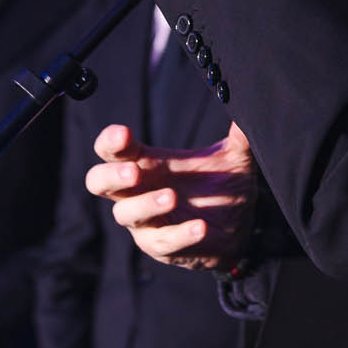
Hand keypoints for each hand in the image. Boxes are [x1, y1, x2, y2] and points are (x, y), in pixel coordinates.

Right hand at [85, 123, 256, 271]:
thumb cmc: (222, 189)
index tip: (124, 133)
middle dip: (111, 176)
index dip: (110, 141)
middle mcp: (138, 192)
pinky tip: (200, 227)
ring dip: (146, 205)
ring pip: (125, 214)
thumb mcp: (233, 159)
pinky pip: (163, 242)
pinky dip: (181, 234)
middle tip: (133, 171)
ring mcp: (146, 222)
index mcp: (147, 163)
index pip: (112, 150)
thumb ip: (239, 135)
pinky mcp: (161, 246)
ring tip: (171, 197)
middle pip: (98, 182)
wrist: (238, 230)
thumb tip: (249, 101)